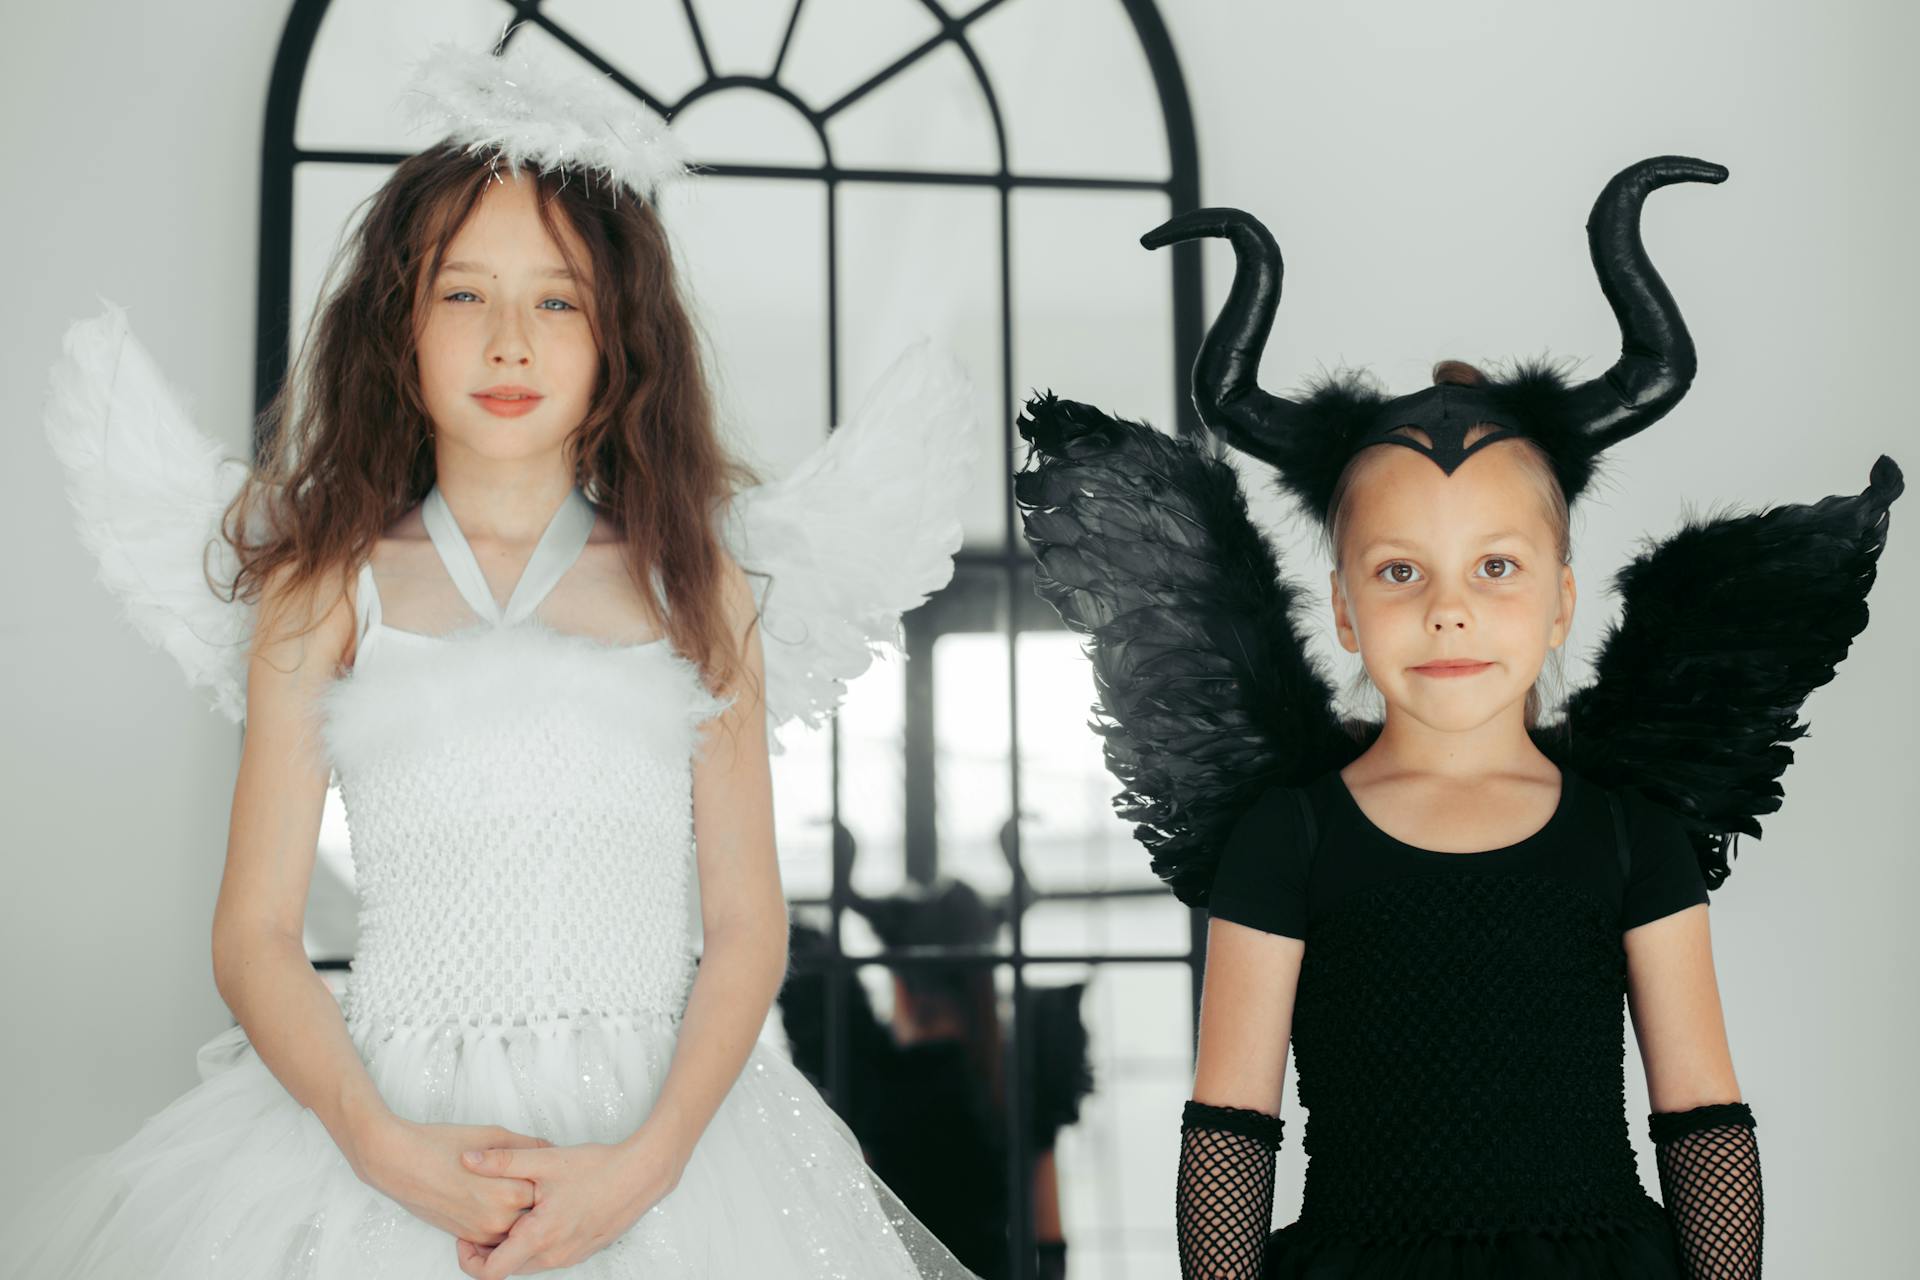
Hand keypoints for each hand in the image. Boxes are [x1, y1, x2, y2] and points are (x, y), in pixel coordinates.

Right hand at [355, 1116, 552, 1245]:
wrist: (398, 1162)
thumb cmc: (442, 1143)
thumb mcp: (493, 1135)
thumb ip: (528, 1146)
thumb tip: (553, 1149)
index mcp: (510, 1192)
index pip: (548, 1190)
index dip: (549, 1176)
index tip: (549, 1167)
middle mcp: (499, 1219)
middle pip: (535, 1211)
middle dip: (538, 1195)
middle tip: (533, 1176)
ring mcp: (482, 1232)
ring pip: (518, 1227)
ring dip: (521, 1211)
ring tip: (509, 1185)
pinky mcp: (467, 1236)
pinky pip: (498, 1236)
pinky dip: (503, 1223)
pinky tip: (494, 1199)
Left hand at [454, 1137, 683, 1276]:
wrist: (642, 1174)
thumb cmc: (598, 1168)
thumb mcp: (545, 1160)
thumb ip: (502, 1161)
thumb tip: (467, 1160)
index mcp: (539, 1237)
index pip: (489, 1273)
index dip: (468, 1258)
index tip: (466, 1235)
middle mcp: (553, 1256)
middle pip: (506, 1269)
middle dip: (489, 1249)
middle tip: (485, 1217)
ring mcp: (570, 1257)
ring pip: (527, 1263)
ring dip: (513, 1245)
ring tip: (514, 1210)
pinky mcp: (582, 1252)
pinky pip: (547, 1257)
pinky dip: (535, 1242)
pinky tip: (541, 1211)